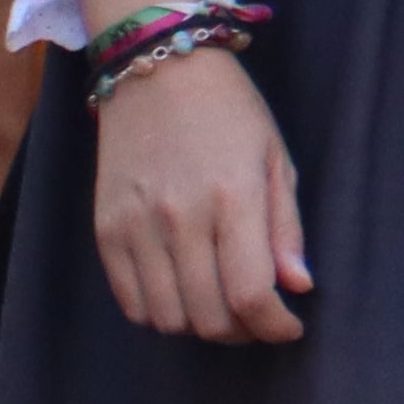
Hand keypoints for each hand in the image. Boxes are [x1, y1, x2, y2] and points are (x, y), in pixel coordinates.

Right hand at [93, 49, 309, 341]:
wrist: (157, 71)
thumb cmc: (230, 112)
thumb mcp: (276, 158)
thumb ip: (285, 227)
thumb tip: (298, 286)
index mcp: (233, 197)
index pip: (251, 293)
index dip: (274, 326)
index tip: (289, 328)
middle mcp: (180, 218)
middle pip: (208, 316)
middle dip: (243, 332)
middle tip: (260, 320)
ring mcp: (137, 227)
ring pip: (167, 317)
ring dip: (201, 326)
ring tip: (224, 308)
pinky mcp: (105, 230)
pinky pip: (130, 301)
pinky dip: (160, 313)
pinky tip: (184, 295)